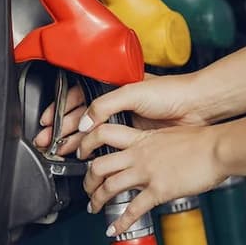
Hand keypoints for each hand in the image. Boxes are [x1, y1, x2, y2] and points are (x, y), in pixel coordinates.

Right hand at [34, 72, 209, 154]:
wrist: (197, 107)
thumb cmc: (171, 93)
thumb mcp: (132, 92)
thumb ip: (105, 106)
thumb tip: (85, 123)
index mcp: (113, 87)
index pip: (79, 97)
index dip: (62, 110)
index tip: (48, 122)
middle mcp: (117, 104)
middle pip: (82, 117)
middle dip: (63, 129)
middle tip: (48, 142)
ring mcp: (126, 121)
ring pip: (93, 133)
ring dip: (75, 142)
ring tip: (61, 152)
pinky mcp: (136, 138)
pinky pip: (109, 145)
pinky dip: (95, 152)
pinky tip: (86, 158)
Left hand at [78, 123, 226, 235]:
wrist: (219, 148)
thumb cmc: (204, 141)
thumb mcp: (172, 134)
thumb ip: (157, 143)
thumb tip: (155, 152)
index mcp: (142, 138)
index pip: (104, 134)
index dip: (87, 143)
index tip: (82, 153)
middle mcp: (139, 154)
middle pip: (98, 165)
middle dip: (88, 180)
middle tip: (87, 189)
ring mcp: (147, 172)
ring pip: (109, 186)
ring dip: (97, 200)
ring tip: (94, 208)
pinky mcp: (158, 190)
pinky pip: (132, 209)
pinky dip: (120, 223)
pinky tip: (114, 230)